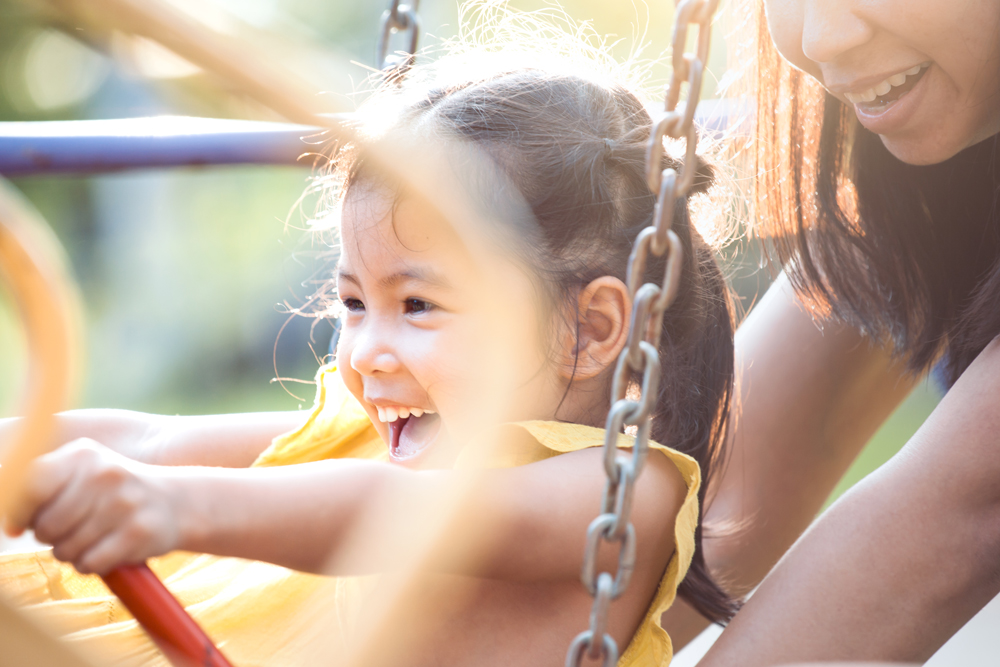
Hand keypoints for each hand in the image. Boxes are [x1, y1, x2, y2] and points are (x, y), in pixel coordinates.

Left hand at [3, 439, 182, 573]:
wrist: (177, 502)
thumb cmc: (114, 493)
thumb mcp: (83, 474)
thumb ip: (43, 487)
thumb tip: (9, 520)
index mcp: (83, 455)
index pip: (32, 484)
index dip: (17, 511)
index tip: (19, 525)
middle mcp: (105, 475)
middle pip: (46, 525)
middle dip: (49, 536)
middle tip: (68, 530)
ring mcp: (124, 503)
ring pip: (66, 548)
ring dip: (71, 552)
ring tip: (90, 539)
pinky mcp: (139, 532)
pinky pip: (90, 562)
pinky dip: (91, 564)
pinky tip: (105, 551)